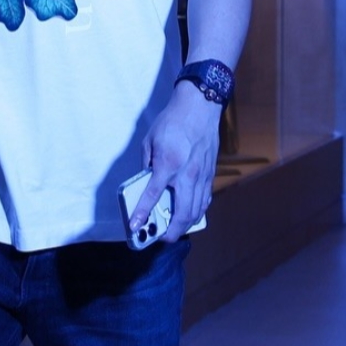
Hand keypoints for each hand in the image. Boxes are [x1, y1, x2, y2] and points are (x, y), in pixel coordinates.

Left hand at [130, 83, 219, 243]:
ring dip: (185, 225)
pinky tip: (190, 215)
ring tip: (174, 230)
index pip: (153, 195)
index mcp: (168, 164)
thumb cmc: (173, 122)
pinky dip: (197, 211)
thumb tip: (145, 181)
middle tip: (161, 237)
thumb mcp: (149, 140)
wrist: (200, 107)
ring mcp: (201, 176)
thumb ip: (146, 163)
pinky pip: (204, 200)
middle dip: (171, 231)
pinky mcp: (210, 174)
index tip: (135, 225)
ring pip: (196, 210)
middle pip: (181, 213)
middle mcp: (186, 174)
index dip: (142, 213)